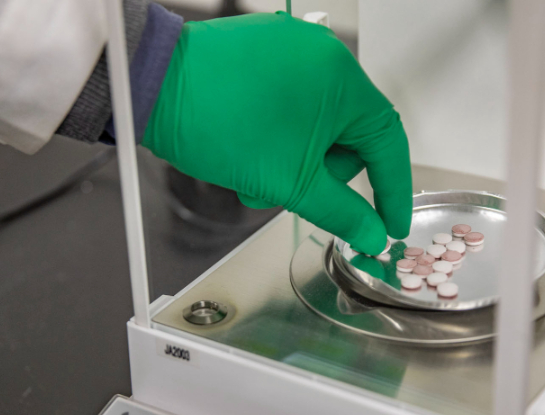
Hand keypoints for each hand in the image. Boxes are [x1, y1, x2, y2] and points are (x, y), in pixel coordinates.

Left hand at [143, 12, 411, 254]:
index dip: (392, 190)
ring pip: (315, 126)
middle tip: (290, 193)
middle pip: (348, 136)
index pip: (386, 142)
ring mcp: (292, 52)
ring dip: (293, 162)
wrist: (152, 87)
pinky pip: (289, 106)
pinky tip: (247, 153)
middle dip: (321, 175)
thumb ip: (340, 211)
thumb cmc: (217, 120)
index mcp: (343, 80)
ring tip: (256, 177)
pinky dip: (277, 139)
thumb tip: (370, 232)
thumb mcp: (289, 181)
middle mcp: (323, 57)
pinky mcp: (264, 54)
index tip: (388, 223)